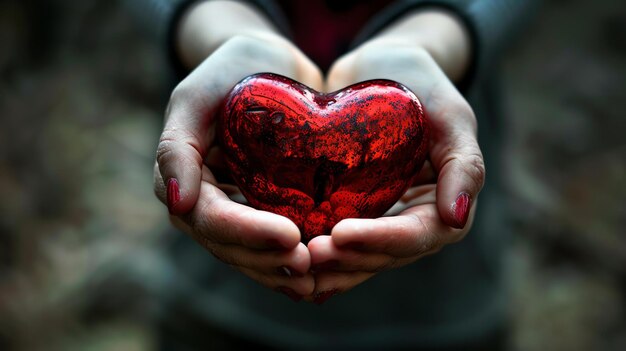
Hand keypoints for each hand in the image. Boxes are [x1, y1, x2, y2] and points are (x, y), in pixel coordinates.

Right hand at [154, 27, 322, 299]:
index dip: (246, 232)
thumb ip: (177, 146)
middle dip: (265, 260)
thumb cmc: (231, 70)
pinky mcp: (259, 209)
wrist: (268, 64)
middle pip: (228, 245)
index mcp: (180, 176)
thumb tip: (176, 203)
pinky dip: (287, 261)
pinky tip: (318, 277)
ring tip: (316, 278)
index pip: (208, 217)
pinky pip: (267, 244)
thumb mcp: (197, 95)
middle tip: (309, 265)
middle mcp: (201, 201)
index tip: (289, 236)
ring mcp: (230, 208)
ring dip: (278, 271)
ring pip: (247, 253)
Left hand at [305, 11, 484, 302]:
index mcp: (445, 205)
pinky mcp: (353, 213)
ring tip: (295, 260)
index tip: (341, 235)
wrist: (378, 68)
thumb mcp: (451, 114)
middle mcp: (413, 221)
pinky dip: (316, 253)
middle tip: (309, 254)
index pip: (420, 235)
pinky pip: (337, 241)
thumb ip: (464, 163)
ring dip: (330, 266)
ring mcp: (382, 220)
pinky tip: (285, 256)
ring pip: (360, 258)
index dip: (382, 240)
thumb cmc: (420, 84)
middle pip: (386, 255)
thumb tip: (458, 218)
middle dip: (349, 260)